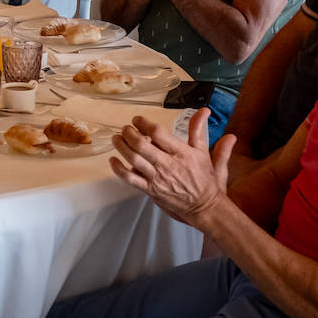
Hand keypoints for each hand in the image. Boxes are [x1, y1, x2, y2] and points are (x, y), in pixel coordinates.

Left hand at [109, 109, 233, 226]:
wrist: (204, 207)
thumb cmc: (204, 179)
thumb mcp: (203, 151)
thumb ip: (199, 130)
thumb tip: (203, 110)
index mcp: (181, 152)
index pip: (158, 133)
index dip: (144, 123)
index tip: (137, 120)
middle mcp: (167, 164)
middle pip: (141, 144)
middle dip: (129, 133)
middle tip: (125, 128)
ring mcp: (157, 178)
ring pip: (133, 159)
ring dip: (121, 146)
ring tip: (116, 138)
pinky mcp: (150, 190)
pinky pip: (130, 179)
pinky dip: (118, 169)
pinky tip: (113, 160)